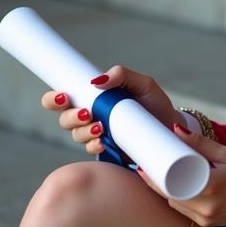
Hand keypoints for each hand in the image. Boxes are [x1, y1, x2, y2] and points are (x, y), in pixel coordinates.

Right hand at [41, 66, 179, 155]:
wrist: (172, 127)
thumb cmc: (154, 103)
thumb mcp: (142, 83)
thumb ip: (122, 75)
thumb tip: (97, 81)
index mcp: (94, 98)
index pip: (63, 98)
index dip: (53, 99)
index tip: (63, 97)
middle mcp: (91, 117)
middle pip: (64, 119)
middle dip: (70, 117)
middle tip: (87, 113)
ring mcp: (98, 135)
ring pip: (76, 135)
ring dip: (83, 132)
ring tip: (101, 127)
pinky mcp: (108, 151)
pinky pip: (93, 151)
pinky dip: (94, 146)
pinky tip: (103, 142)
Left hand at [137, 125, 225, 226]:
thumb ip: (201, 144)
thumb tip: (177, 129)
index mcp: (210, 187)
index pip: (172, 184)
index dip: (153, 177)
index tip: (143, 165)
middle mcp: (206, 206)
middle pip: (168, 195)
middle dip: (154, 182)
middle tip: (143, 167)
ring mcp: (205, 218)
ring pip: (174, 205)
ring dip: (163, 191)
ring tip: (154, 175)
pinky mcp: (205, 224)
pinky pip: (183, 211)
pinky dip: (176, 199)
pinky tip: (171, 188)